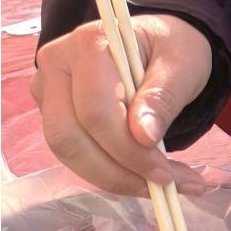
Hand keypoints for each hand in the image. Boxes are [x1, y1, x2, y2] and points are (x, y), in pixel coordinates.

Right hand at [31, 12, 214, 196]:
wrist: (159, 45)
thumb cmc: (170, 49)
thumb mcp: (181, 66)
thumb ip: (162, 98)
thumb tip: (144, 136)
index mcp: (88, 43)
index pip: (95, 110)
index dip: (127, 149)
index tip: (164, 173)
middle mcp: (57, 63)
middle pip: (70, 135)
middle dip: (118, 171)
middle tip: (165, 186)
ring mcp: (49, 89)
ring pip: (67, 151)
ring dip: (114, 178)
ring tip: (161, 187)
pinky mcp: (53, 112)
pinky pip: (74, 153)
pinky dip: (109, 173)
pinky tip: (144, 178)